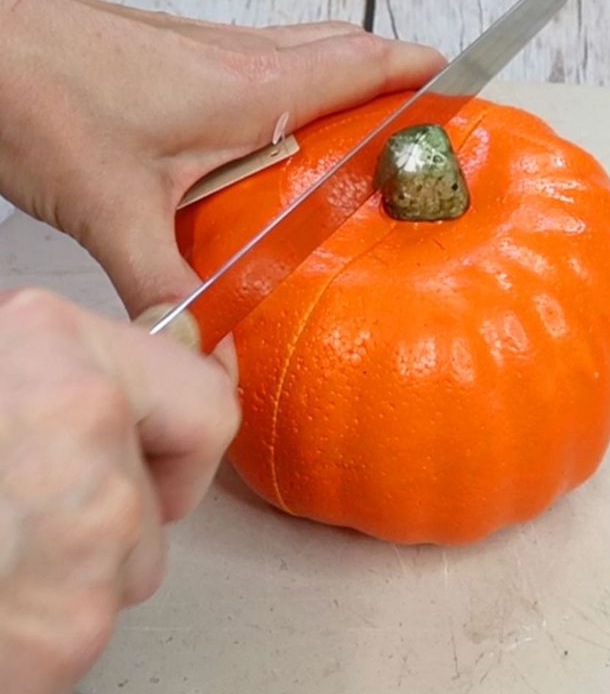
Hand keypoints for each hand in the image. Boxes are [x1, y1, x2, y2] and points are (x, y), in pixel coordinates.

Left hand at [0, 0, 444, 317]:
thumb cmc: (42, 95)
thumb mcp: (114, 209)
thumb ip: (165, 284)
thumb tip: (200, 345)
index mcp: (249, 88)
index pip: (360, 65)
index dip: (416, 71)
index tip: (458, 81)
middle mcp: (239, 60)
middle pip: (342, 49)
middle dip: (392, 71)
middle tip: (419, 107)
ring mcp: (209, 54)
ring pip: (301, 52)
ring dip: (344, 74)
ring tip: (366, 120)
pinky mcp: (178, 60)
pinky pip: (260, 65)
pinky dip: (293, 86)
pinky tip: (275, 131)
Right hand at [0, 289, 239, 693]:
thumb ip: (75, 360)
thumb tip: (176, 346)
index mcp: (53, 343)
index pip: (203, 390)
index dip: (180, 422)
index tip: (165, 437)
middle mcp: (84, 418)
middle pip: (181, 479)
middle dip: (139, 497)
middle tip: (46, 501)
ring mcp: (89, 526)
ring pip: (138, 555)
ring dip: (82, 562)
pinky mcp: (68, 626)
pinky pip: (92, 616)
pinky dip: (49, 618)